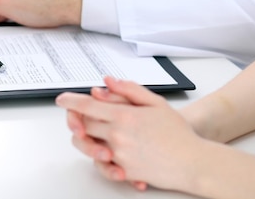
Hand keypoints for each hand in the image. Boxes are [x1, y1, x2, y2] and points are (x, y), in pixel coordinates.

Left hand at [56, 77, 201, 191]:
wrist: (192, 162)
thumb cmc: (177, 133)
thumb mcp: (156, 103)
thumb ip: (130, 90)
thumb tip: (108, 82)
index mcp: (124, 116)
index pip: (88, 106)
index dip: (71, 101)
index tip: (62, 99)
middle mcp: (118, 136)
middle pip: (84, 126)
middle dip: (79, 119)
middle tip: (82, 115)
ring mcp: (119, 155)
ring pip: (88, 146)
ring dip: (86, 139)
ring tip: (93, 134)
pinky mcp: (123, 171)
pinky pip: (101, 165)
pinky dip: (101, 158)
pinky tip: (109, 152)